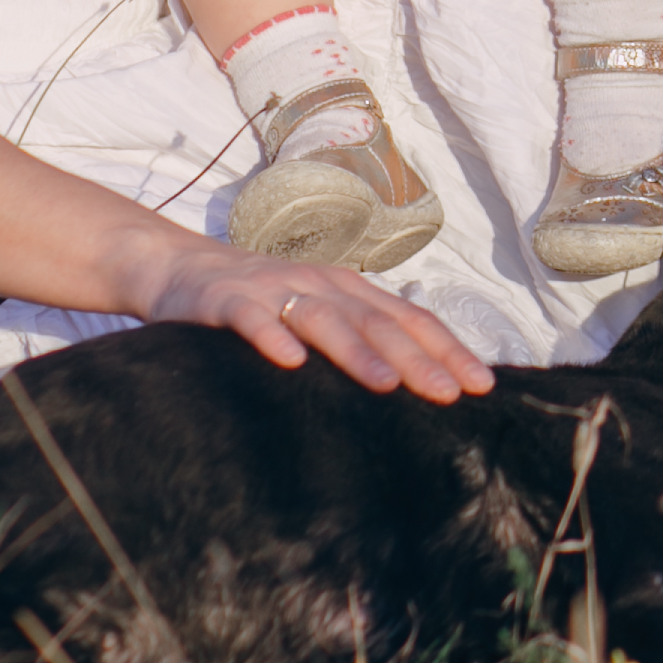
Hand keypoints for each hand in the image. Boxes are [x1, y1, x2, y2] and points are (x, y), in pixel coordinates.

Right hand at [143, 249, 497, 400]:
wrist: (180, 269)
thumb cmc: (263, 303)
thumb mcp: (318, 313)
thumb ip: (360, 339)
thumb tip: (420, 383)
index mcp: (348, 290)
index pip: (408, 319)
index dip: (446, 349)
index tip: (481, 385)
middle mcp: (318, 285)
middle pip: (375, 321)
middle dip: (416, 357)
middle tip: (450, 394)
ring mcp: (272, 290)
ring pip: (322, 318)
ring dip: (355, 351)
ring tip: (385, 385)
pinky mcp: (226, 301)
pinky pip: (251, 320)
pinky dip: (271, 337)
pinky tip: (290, 361)